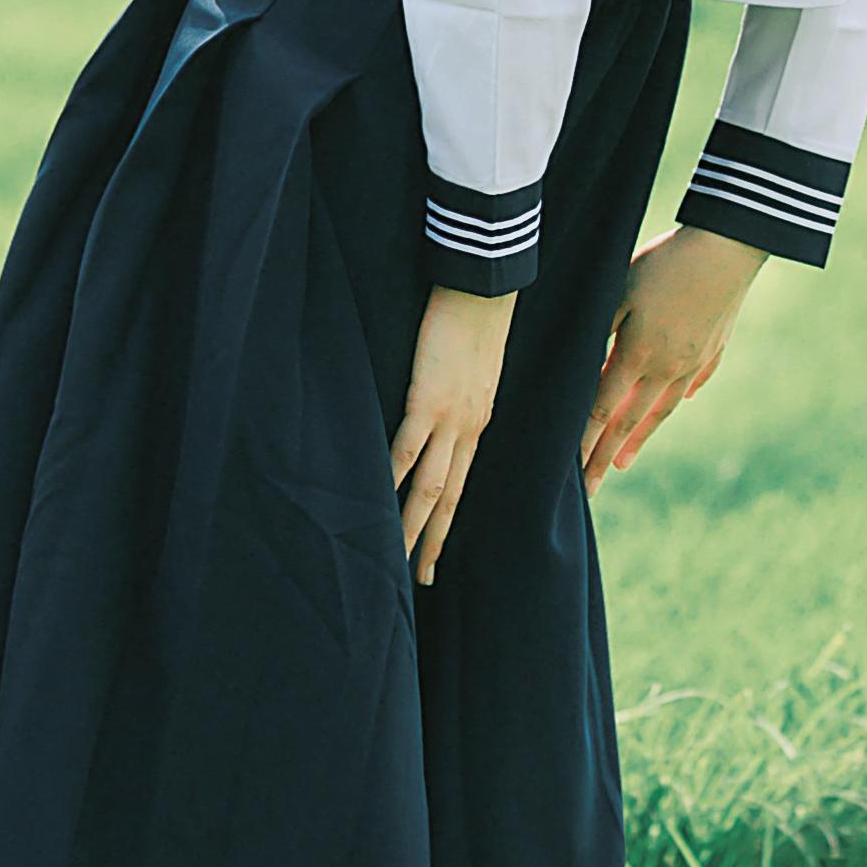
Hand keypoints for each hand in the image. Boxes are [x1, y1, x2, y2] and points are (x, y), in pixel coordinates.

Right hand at [390, 283, 512, 587]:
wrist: (487, 286)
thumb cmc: (476, 317)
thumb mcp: (474, 366)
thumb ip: (457, 394)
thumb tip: (437, 407)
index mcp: (479, 422)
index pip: (461, 484)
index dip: (449, 523)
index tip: (436, 554)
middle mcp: (469, 428)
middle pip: (448, 498)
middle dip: (435, 541)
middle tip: (421, 580)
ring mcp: (450, 417)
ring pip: (430, 484)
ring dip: (414, 525)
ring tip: (399, 556)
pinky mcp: (429, 398)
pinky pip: (408, 447)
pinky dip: (393, 478)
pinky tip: (379, 502)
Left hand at [584, 224, 757, 483]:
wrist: (728, 249)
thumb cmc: (664, 264)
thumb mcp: (617, 291)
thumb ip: (598, 331)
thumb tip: (580, 367)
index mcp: (637, 355)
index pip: (602, 410)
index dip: (585, 441)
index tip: (571, 472)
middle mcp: (667, 368)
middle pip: (630, 421)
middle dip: (606, 455)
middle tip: (591, 487)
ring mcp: (694, 361)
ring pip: (662, 409)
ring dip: (640, 437)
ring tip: (624, 460)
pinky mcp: (715, 347)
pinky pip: (694, 382)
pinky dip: (681, 398)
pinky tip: (676, 406)